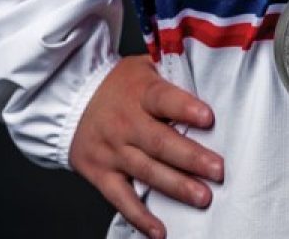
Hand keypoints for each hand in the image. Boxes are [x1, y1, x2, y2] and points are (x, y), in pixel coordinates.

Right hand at [72, 55, 224, 238]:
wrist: (70, 101)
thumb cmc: (119, 85)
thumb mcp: (143, 67)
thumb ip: (172, 74)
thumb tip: (211, 75)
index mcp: (139, 92)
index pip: (163, 99)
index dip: (185, 108)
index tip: (208, 117)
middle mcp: (125, 122)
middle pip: (159, 141)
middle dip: (191, 157)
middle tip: (218, 170)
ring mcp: (112, 150)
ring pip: (146, 171)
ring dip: (176, 186)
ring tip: (202, 197)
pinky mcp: (101, 173)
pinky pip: (121, 199)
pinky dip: (140, 217)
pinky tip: (160, 230)